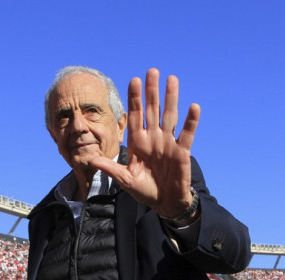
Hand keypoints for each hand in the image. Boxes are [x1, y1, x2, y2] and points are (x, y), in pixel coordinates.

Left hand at [91, 68, 198, 218]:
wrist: (164, 203)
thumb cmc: (144, 190)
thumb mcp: (124, 180)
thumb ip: (110, 168)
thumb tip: (91, 161)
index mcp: (138, 142)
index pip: (135, 115)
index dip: (135, 99)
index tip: (134, 81)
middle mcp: (153, 138)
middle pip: (152, 109)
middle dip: (151, 91)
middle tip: (152, 71)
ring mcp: (168, 142)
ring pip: (169, 115)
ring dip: (171, 98)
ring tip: (172, 79)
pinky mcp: (181, 151)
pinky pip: (187, 133)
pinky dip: (190, 121)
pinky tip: (193, 106)